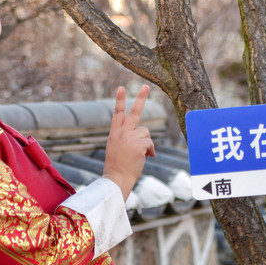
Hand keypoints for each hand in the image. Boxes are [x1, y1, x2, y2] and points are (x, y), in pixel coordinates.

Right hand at [102, 85, 154, 200]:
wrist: (116, 178)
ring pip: (146, 133)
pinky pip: (150, 143)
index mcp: (114, 133)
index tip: (121, 88)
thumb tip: (146, 140)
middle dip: (141, 98)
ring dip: (146, 144)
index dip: (119, 100)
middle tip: (146, 86)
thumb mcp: (118, 148)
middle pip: (134, 112)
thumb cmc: (118, 167)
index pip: (117, 113)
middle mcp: (122, 133)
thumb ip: (129, 139)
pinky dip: (150, 151)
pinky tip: (144, 158)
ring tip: (139, 155)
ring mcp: (130, 137)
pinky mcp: (139, 144)